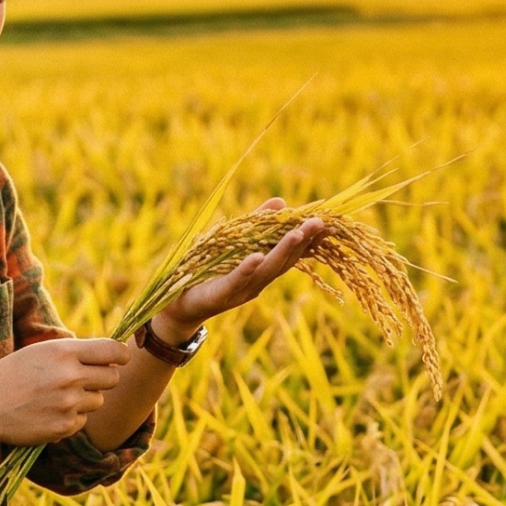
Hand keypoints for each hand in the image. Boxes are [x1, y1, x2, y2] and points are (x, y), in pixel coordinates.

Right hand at [0, 337, 133, 444]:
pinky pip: (83, 420)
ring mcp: (69, 403)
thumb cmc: (10, 375)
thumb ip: (72, 352)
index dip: (121, 355)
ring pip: (98, 400)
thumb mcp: (39, 352)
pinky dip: (72, 418)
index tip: (119, 359)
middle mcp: (70, 376)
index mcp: (64, 351)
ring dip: (85, 399)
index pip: (113, 351)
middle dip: (103, 378)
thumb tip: (105, 355)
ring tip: (58, 397)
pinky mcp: (65, 426)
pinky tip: (49, 412)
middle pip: (112, 378)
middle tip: (83, 380)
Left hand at [155, 198, 325, 339]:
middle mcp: (257, 282)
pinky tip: (257, 256)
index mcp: (262, 270)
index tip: (326, 222)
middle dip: (303, 242)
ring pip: (266, 270)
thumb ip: (256, 224)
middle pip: (284, 261)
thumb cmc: (207, 270)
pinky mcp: (220, 294)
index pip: (291, 253)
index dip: (309, 239)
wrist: (178, 304)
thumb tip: (281, 202)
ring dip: (282, 252)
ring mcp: (241, 290)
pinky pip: (236, 279)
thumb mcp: (233, 244)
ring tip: (297, 234)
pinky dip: (247, 268)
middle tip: (319, 223)